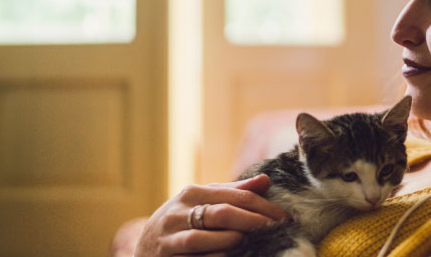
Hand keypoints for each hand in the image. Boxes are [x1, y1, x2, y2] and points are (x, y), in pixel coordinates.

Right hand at [135, 174, 290, 256]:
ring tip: (252, 243)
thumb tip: (266, 180)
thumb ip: (233, 192)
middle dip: (253, 222)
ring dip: (232, 242)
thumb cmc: (183, 223)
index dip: (264, 207)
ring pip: (205, 239)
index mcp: (192, 193)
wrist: (145, 250)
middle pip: (223, 214)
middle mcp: (178, 212)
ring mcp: (169, 238)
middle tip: (276, 230)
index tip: (285, 218)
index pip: (235, 196)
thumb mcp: (203, 203)